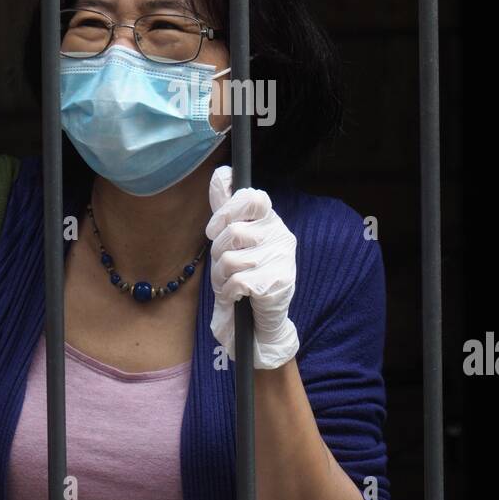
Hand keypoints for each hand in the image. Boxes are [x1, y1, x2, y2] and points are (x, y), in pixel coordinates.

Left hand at [206, 165, 298, 370]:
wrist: (260, 326)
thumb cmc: (244, 279)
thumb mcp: (231, 242)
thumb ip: (227, 208)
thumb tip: (222, 173)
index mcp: (270, 221)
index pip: (253, 197)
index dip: (227, 211)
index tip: (216, 230)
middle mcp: (281, 236)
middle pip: (233, 231)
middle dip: (217, 252)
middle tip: (224, 266)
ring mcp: (282, 260)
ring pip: (230, 259)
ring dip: (221, 277)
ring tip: (231, 284)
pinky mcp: (278, 284)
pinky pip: (237, 281)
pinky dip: (229, 292)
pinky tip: (238, 297)